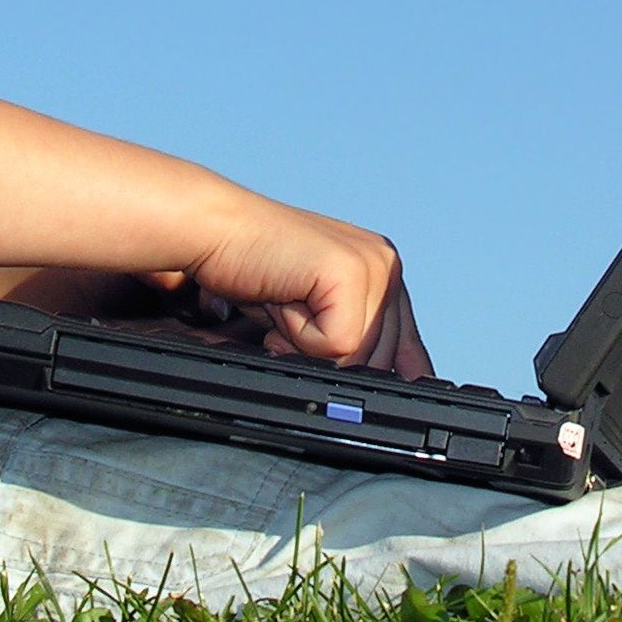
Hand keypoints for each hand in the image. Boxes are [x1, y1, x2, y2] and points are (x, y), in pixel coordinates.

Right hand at [186, 197, 416, 368]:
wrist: (214, 233)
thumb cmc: (252, 270)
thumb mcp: (311, 312)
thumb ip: (352, 339)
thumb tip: (398, 380)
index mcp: (384, 269)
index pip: (407, 346)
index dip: (381, 373)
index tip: (372, 388)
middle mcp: (386, 264)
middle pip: (380, 359)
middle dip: (327, 355)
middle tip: (291, 314)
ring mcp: (372, 265)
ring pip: (358, 355)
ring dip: (307, 343)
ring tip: (285, 303)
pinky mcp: (349, 273)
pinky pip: (337, 344)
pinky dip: (298, 335)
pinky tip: (282, 300)